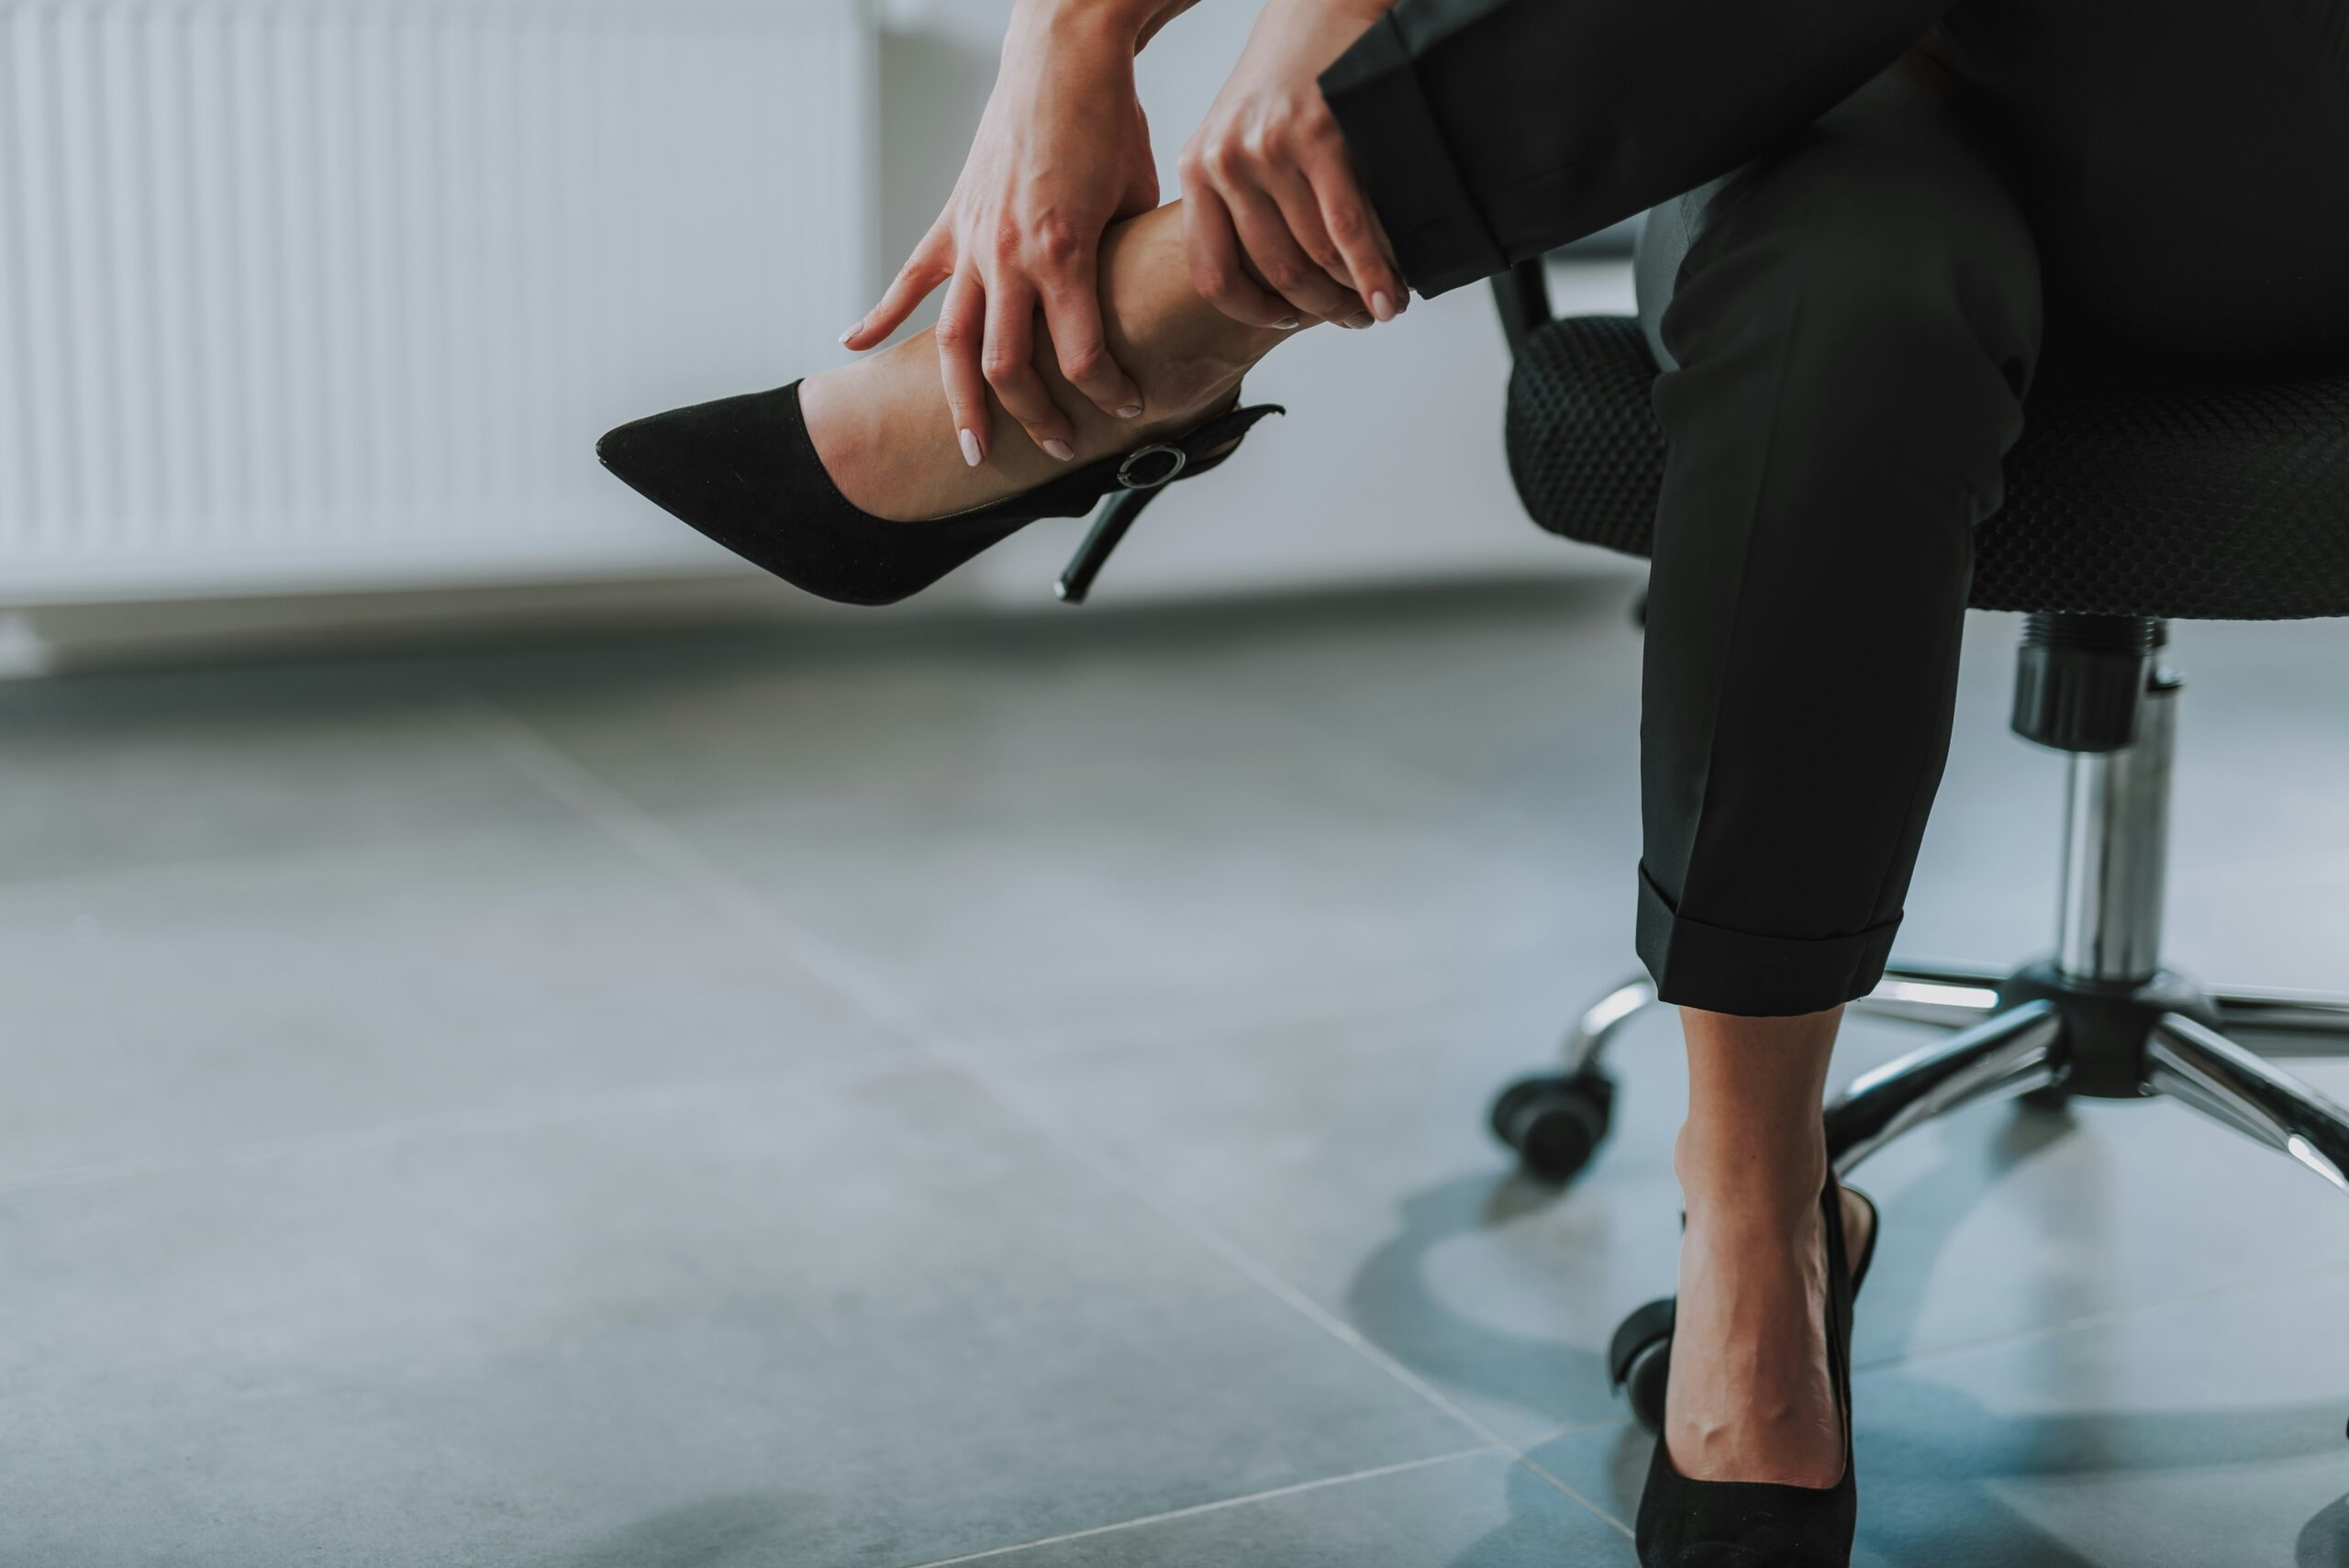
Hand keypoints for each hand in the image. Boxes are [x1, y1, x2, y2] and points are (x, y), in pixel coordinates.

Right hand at [843, 2, 1159, 465]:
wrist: (1063, 60)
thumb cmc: (1111, 125)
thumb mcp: (1137, 201)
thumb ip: (1124, 264)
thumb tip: (1137, 313)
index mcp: (1064, 253)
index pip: (1082, 356)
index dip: (1108, 393)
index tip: (1130, 406)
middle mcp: (1010, 256)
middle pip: (1007, 367)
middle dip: (1037, 418)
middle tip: (1061, 449)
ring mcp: (974, 242)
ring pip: (955, 343)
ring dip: (962, 403)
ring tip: (970, 449)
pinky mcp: (952, 222)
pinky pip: (911, 280)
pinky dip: (878, 317)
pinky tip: (853, 349)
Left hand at [1180, 0, 1403, 330]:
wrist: (1321, 3)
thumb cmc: (1286, 78)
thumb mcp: (1238, 136)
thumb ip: (1242, 200)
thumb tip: (1280, 282)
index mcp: (1198, 168)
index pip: (1213, 274)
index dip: (1255, 313)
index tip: (1286, 323)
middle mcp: (1226, 162)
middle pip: (1275, 271)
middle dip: (1321, 309)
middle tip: (1353, 319)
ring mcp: (1270, 149)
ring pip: (1315, 257)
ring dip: (1353, 295)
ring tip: (1380, 306)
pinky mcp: (1318, 136)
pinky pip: (1347, 228)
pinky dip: (1373, 271)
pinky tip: (1390, 293)